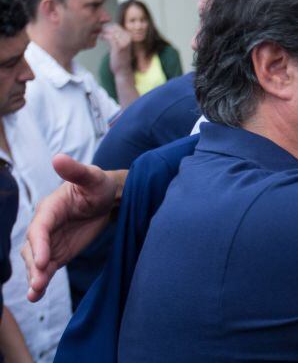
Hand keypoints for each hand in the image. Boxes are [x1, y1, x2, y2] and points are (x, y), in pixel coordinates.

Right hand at [22, 154, 115, 301]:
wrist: (107, 198)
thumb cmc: (98, 184)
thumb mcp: (91, 176)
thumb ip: (76, 171)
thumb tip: (58, 158)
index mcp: (49, 209)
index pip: (40, 229)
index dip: (40, 244)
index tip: (44, 261)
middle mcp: (45, 226)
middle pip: (33, 248)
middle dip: (35, 266)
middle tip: (40, 282)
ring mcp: (50, 242)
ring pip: (36, 262)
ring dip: (35, 277)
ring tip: (36, 293)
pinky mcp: (58, 253)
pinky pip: (46, 269)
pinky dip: (41, 281)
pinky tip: (37, 296)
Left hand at [101, 24, 131, 74]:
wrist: (123, 70)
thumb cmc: (120, 58)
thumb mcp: (120, 45)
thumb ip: (116, 37)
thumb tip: (106, 28)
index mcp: (129, 36)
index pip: (116, 26)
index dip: (107, 27)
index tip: (101, 31)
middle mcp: (128, 38)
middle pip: (113, 27)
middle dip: (104, 29)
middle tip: (98, 32)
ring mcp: (124, 42)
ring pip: (111, 31)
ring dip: (103, 32)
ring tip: (99, 36)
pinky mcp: (118, 47)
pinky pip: (109, 37)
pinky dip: (103, 36)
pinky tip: (100, 38)